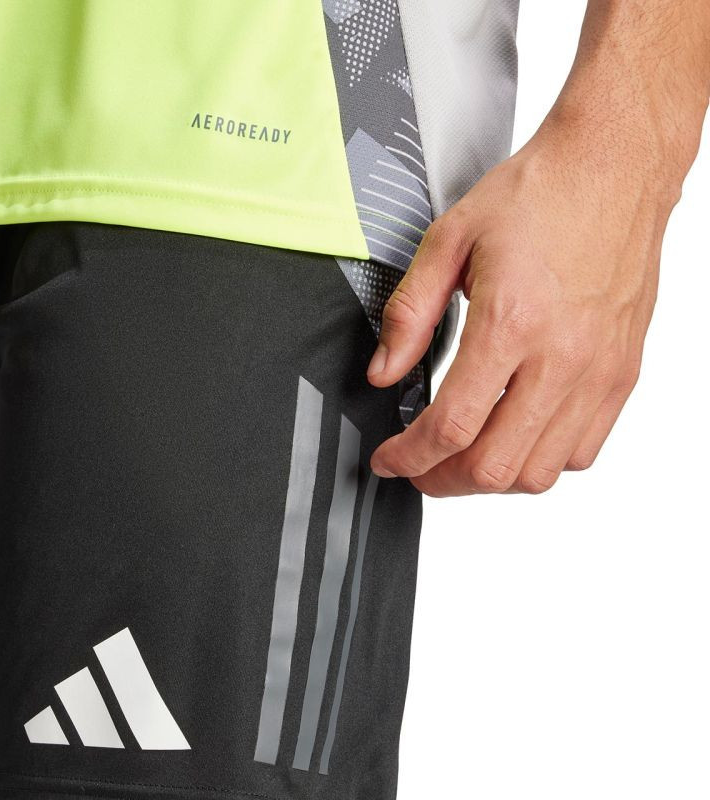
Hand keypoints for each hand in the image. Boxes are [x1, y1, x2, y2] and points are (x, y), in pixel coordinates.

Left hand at [367, 115, 678, 496]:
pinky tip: (513, 434)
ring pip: (539, 473)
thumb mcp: (448, 240)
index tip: (390, 459)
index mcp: (510, 322)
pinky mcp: (621, 374)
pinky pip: (581, 452)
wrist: (613, 168)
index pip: (451, 427)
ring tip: (461, 456)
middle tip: (418, 466)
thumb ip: (409, 314)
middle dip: (441, 480)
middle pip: (494, 467)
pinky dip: (539, 461)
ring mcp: (597, 371)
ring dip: (489, 478)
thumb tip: (384, 372)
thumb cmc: (537, 195)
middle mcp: (561, 356)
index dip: (408, 458)